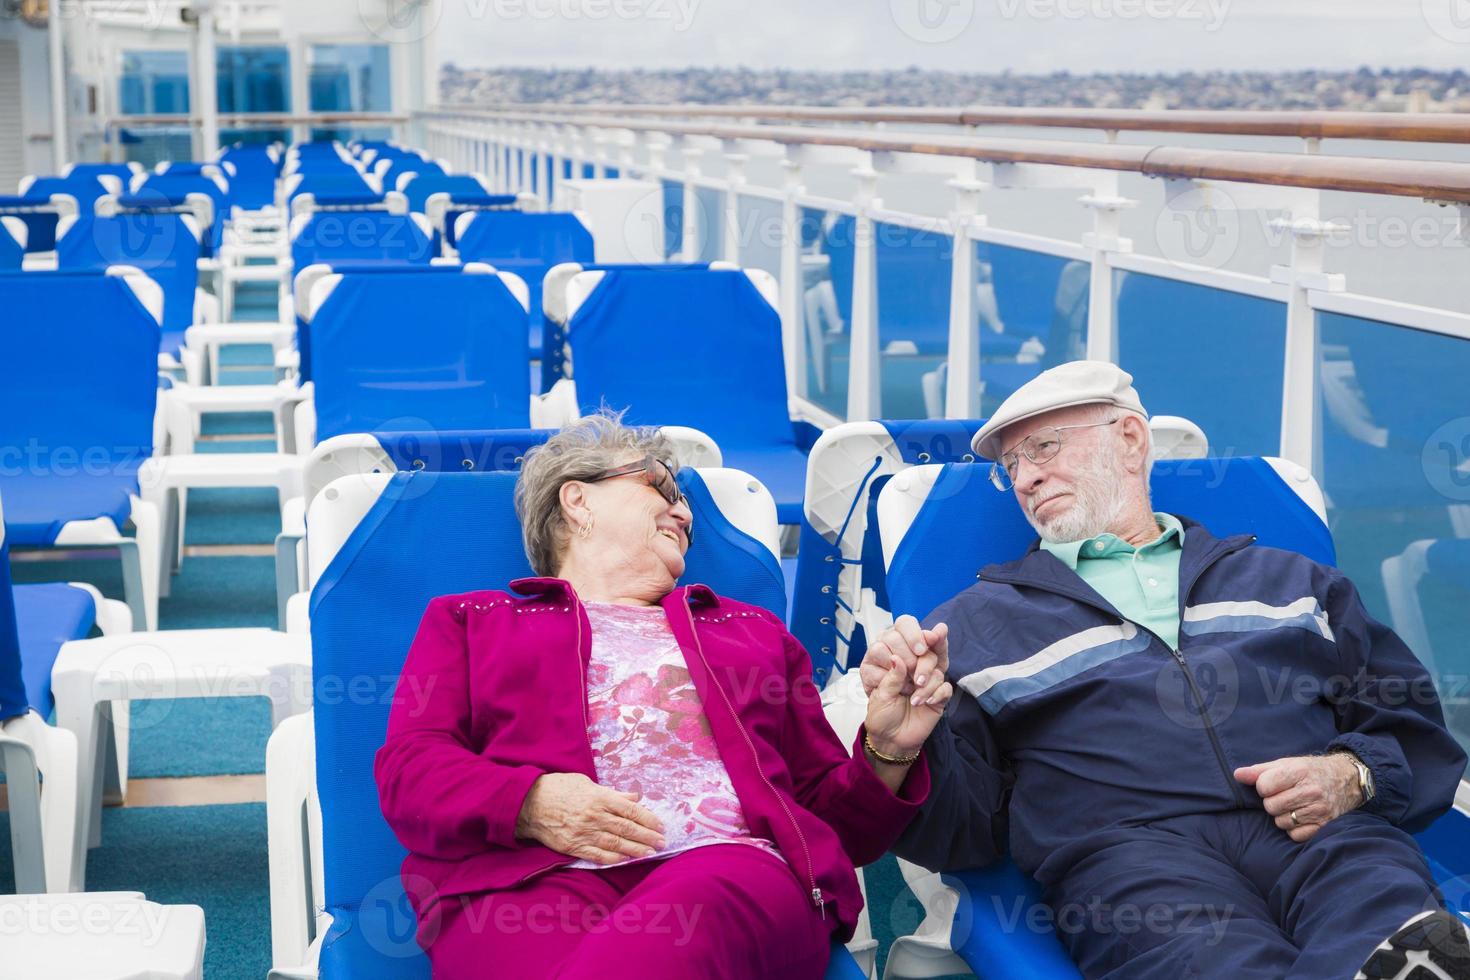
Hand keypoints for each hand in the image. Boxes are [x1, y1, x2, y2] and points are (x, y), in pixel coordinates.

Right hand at [515, 772, 666, 863]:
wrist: (529, 804)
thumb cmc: (559, 788)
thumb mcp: (587, 783)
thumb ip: (612, 793)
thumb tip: (634, 797)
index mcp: (599, 798)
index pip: (631, 811)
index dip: (648, 819)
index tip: (660, 826)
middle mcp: (595, 816)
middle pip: (627, 829)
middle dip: (647, 837)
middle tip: (662, 842)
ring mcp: (584, 833)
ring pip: (616, 844)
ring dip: (635, 850)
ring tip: (649, 853)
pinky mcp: (573, 846)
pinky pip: (597, 855)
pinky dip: (613, 859)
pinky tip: (625, 860)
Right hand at [859, 615, 948, 709]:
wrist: (904, 732)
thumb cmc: (920, 705)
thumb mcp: (937, 680)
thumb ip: (939, 653)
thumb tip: (941, 628)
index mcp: (910, 644)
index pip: (906, 623)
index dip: (916, 634)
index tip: (923, 649)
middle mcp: (892, 647)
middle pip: (894, 635)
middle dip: (912, 659)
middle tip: (920, 679)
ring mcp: (877, 659)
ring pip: (881, 648)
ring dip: (900, 671)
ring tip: (910, 688)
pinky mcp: (866, 673)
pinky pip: (874, 669)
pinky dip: (889, 682)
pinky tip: (898, 692)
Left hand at [864, 642, 953, 759]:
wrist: (891, 739)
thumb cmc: (882, 714)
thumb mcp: (880, 695)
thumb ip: (890, 676)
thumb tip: (897, 659)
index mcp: (894, 657)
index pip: (905, 630)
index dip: (912, 635)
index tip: (918, 648)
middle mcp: (912, 664)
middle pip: (926, 649)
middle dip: (922, 663)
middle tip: (913, 679)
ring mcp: (927, 678)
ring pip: (937, 667)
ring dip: (927, 682)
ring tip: (914, 698)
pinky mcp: (939, 694)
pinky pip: (945, 687)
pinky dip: (936, 694)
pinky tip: (924, 702)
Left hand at [1234, 755, 1362, 842]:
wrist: (1346, 779)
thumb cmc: (1309, 771)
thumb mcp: (1285, 764)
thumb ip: (1259, 770)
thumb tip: (1237, 775)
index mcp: (1298, 771)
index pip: (1264, 786)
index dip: (1263, 786)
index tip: (1272, 785)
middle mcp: (1311, 791)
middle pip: (1271, 806)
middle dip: (1272, 802)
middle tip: (1284, 796)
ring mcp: (1320, 810)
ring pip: (1281, 822)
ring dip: (1283, 816)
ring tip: (1294, 806)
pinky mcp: (1325, 826)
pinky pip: (1295, 835)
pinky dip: (1294, 829)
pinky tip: (1301, 817)